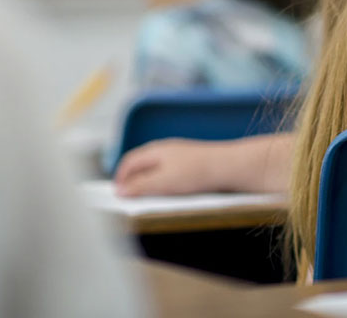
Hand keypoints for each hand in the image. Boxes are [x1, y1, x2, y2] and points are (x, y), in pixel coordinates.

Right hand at [112, 138, 227, 196]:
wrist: (229, 167)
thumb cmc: (196, 172)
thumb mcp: (162, 183)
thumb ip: (140, 186)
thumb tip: (120, 190)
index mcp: (155, 150)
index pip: (130, 161)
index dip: (120, 177)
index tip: (116, 193)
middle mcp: (166, 149)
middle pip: (142, 163)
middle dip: (133, 179)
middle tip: (128, 196)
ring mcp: (180, 155)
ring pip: (157, 168)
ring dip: (148, 182)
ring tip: (147, 198)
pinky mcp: (193, 163)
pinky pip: (172, 172)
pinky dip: (164, 182)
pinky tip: (170, 193)